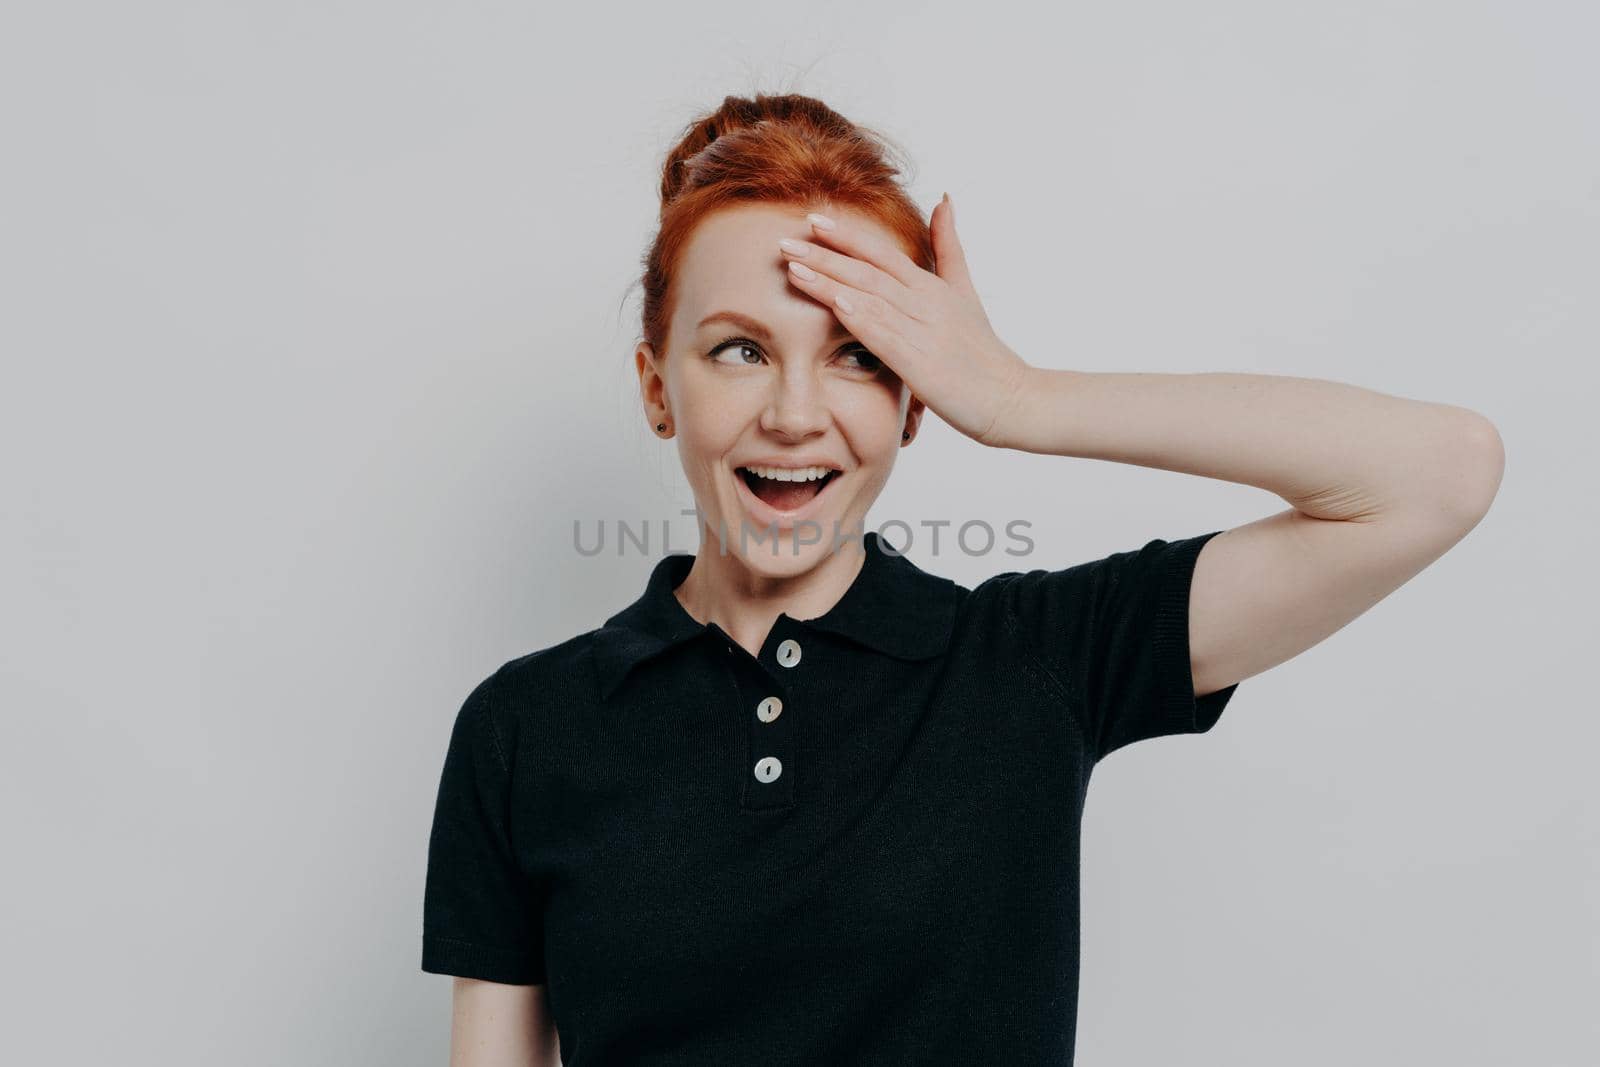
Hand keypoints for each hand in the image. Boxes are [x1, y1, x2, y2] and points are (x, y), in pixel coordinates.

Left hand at [778, 194, 1033, 447]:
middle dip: (824, 254)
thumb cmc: (983, 352)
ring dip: (829, 281)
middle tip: (784, 241)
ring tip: (792, 268)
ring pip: (869, 298)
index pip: (881, 253)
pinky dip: (859, 317)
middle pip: (867, 270)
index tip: (812, 220)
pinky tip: (833, 304)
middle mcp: (925, 302)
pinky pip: (885, 335)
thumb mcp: (965, 291)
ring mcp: (923, 331)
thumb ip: (950, 247)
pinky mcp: (921, 363)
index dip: (846, 236)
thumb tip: (944, 199)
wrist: (1011, 397)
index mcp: (930, 286)